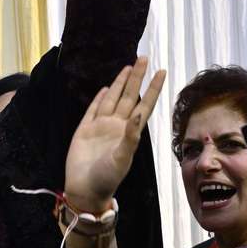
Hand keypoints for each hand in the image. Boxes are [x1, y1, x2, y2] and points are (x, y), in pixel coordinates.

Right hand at [64, 58, 165, 212]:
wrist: (85, 190)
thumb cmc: (107, 178)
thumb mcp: (122, 158)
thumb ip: (130, 136)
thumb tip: (139, 114)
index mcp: (130, 132)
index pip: (145, 104)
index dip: (153, 88)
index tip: (162, 71)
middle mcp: (117, 126)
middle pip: (129, 96)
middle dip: (136, 77)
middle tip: (144, 58)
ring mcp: (101, 127)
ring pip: (113, 99)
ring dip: (120, 83)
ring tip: (127, 67)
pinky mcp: (85, 130)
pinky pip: (93, 110)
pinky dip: (100, 98)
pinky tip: (106, 88)